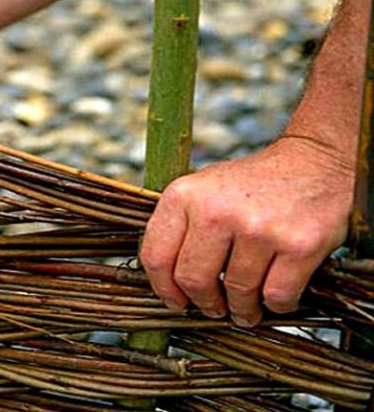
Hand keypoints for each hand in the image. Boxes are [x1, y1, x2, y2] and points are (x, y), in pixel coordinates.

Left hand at [140, 136, 353, 325]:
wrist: (315, 163)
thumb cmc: (252, 185)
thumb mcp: (202, 190)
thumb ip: (179, 228)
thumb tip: (166, 283)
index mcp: (184, 195)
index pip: (156, 257)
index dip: (164, 289)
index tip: (176, 301)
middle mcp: (217, 211)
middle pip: (194, 281)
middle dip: (205, 303)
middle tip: (215, 307)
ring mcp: (258, 229)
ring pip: (238, 294)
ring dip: (242, 309)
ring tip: (246, 307)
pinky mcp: (298, 245)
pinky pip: (277, 297)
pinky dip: (275, 306)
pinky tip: (274, 297)